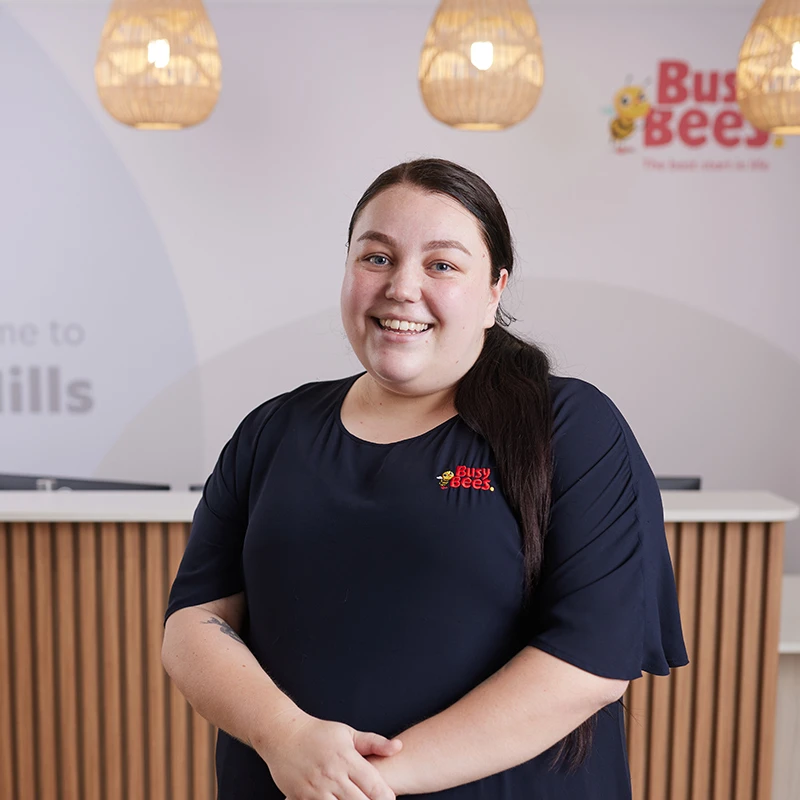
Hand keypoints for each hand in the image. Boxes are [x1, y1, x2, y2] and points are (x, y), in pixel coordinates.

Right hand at [259, 713, 402, 799]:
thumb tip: (398, 747)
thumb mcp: (347, 732)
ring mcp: (317, 788)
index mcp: (347, 758)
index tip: (390, 799)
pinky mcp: (302, 798)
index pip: (374, 785)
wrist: (282, 734)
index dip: (386, 797)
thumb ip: (374, 743)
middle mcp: (333, 775)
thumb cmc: (317, 733)